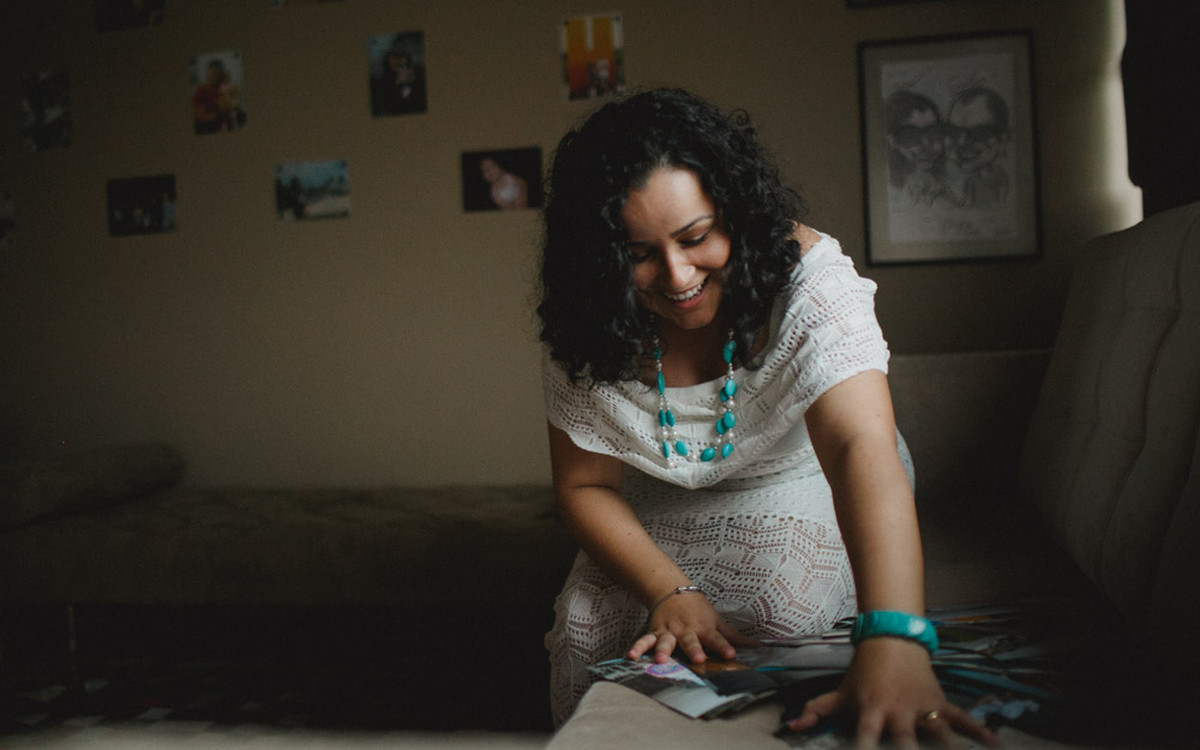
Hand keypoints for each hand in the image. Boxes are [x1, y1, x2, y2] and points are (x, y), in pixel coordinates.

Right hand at [626, 590, 750, 664]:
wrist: (671, 590)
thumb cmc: (697, 609)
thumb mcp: (716, 620)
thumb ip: (734, 636)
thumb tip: (758, 646)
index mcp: (703, 628)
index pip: (716, 638)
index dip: (723, 646)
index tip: (731, 654)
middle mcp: (685, 631)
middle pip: (690, 641)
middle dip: (694, 650)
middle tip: (698, 659)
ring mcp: (668, 632)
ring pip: (665, 642)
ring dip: (663, 651)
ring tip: (661, 661)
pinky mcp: (654, 633)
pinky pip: (645, 641)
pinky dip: (637, 648)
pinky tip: (631, 657)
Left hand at [786, 638, 999, 748]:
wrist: (892, 639)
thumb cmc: (863, 672)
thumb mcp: (841, 691)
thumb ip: (818, 712)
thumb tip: (791, 726)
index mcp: (872, 711)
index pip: (865, 738)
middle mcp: (899, 712)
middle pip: (906, 742)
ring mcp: (923, 708)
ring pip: (940, 734)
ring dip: (949, 749)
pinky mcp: (941, 703)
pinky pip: (963, 719)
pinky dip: (981, 730)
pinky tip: (996, 745)